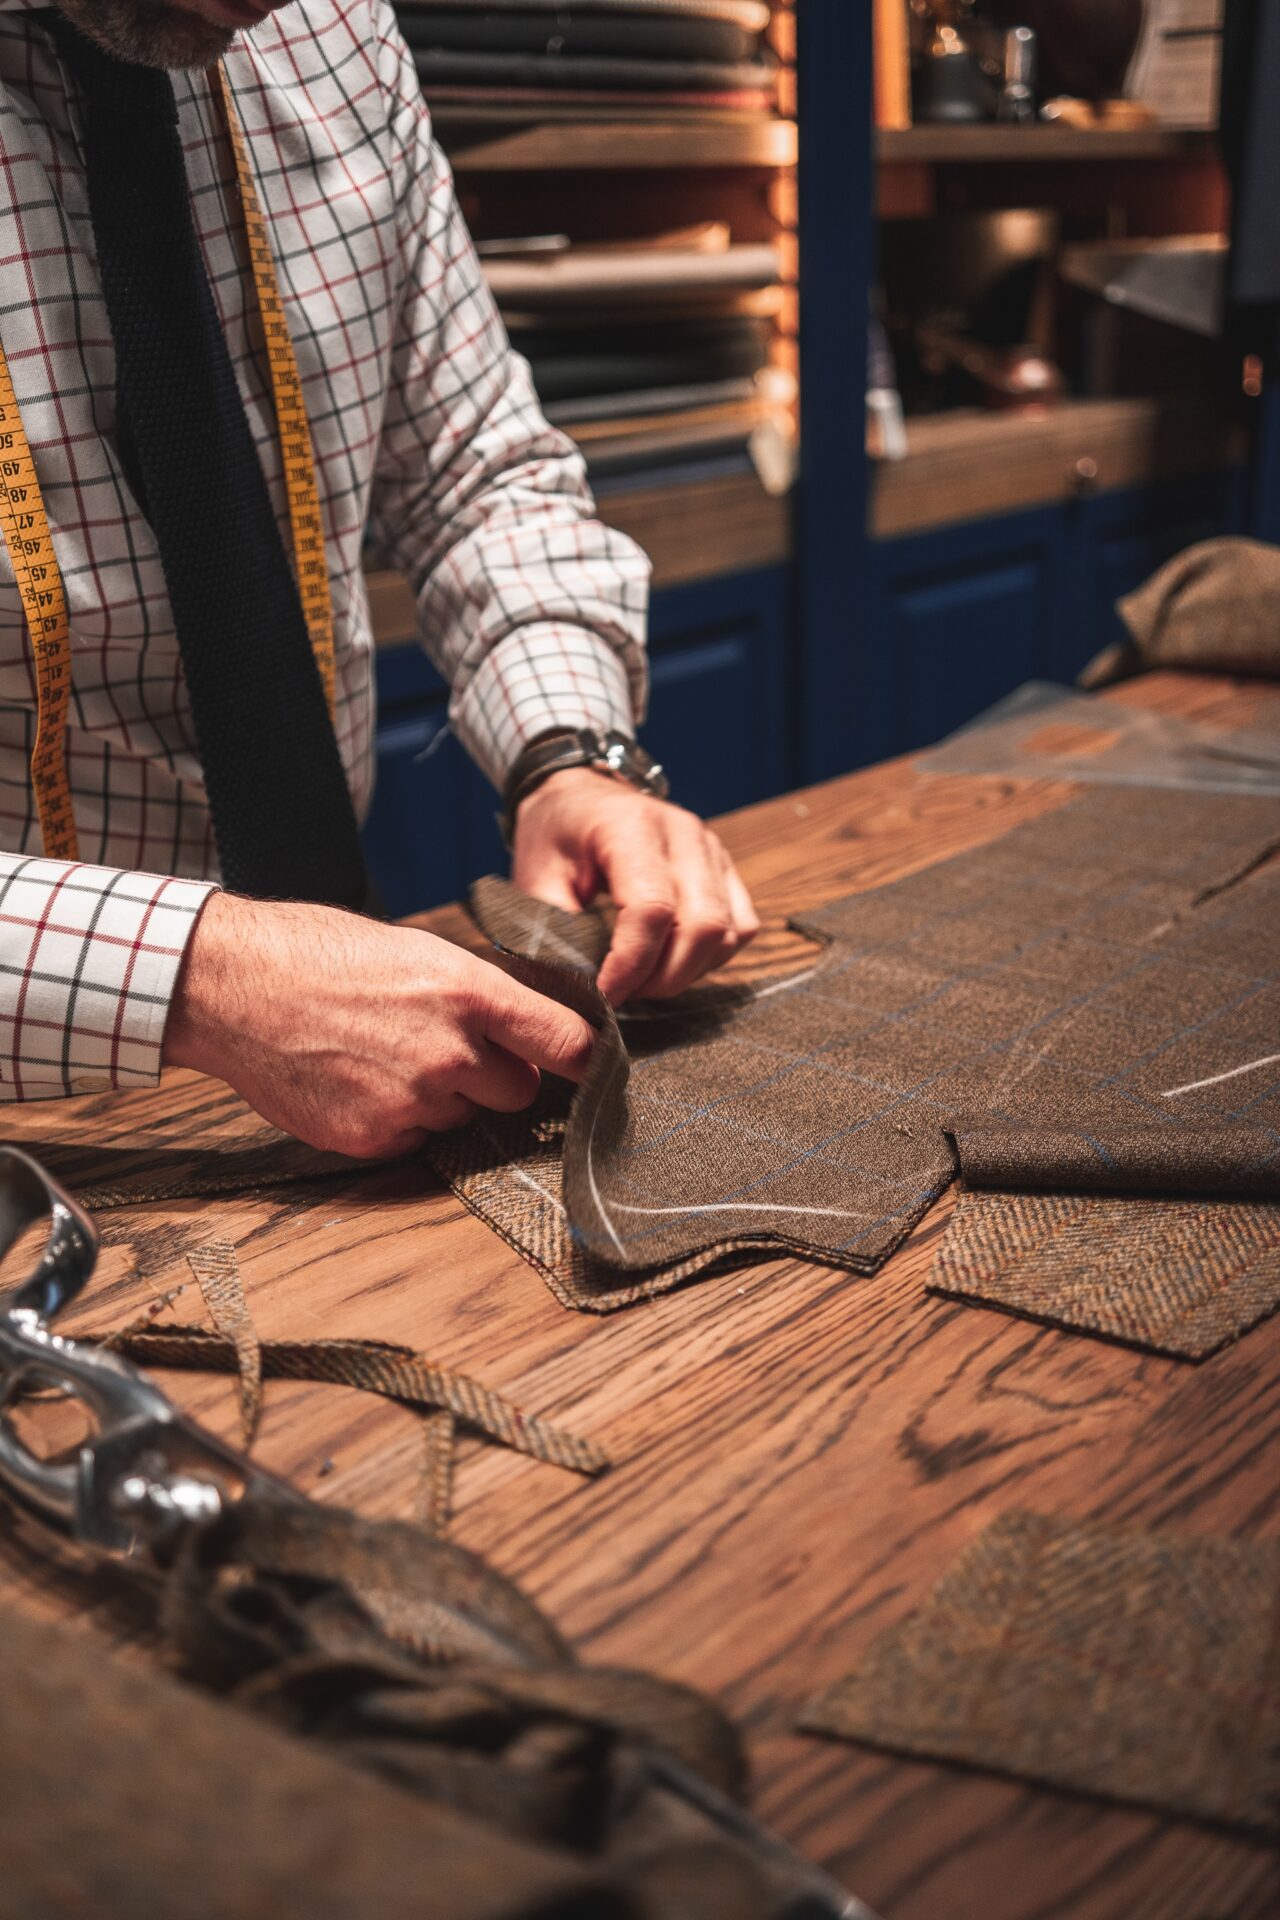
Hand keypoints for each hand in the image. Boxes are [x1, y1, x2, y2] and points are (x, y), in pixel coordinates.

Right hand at [164, 893, 595, 1157]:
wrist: (232, 986)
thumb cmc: (319, 954)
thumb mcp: (418, 951)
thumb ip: (478, 998)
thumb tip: (526, 1034)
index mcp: (469, 993)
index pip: (566, 1043)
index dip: (588, 1060)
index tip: (599, 1070)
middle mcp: (449, 1054)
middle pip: (519, 1091)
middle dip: (496, 1076)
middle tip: (446, 1046)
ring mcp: (411, 1102)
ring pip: (462, 1116)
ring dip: (443, 1097)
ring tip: (384, 1053)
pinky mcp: (373, 1138)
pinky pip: (414, 1140)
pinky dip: (397, 1119)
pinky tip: (358, 1079)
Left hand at [511, 769, 759, 1004]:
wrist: (579, 796)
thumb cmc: (554, 836)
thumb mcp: (535, 878)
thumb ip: (555, 931)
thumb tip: (579, 988)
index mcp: (630, 827)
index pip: (652, 910)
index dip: (630, 965)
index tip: (603, 994)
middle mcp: (683, 833)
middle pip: (702, 926)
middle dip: (663, 978)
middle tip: (624, 992)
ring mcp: (711, 848)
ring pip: (726, 933)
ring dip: (688, 971)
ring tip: (643, 978)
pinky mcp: (725, 867)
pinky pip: (741, 927)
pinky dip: (712, 957)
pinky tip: (672, 960)